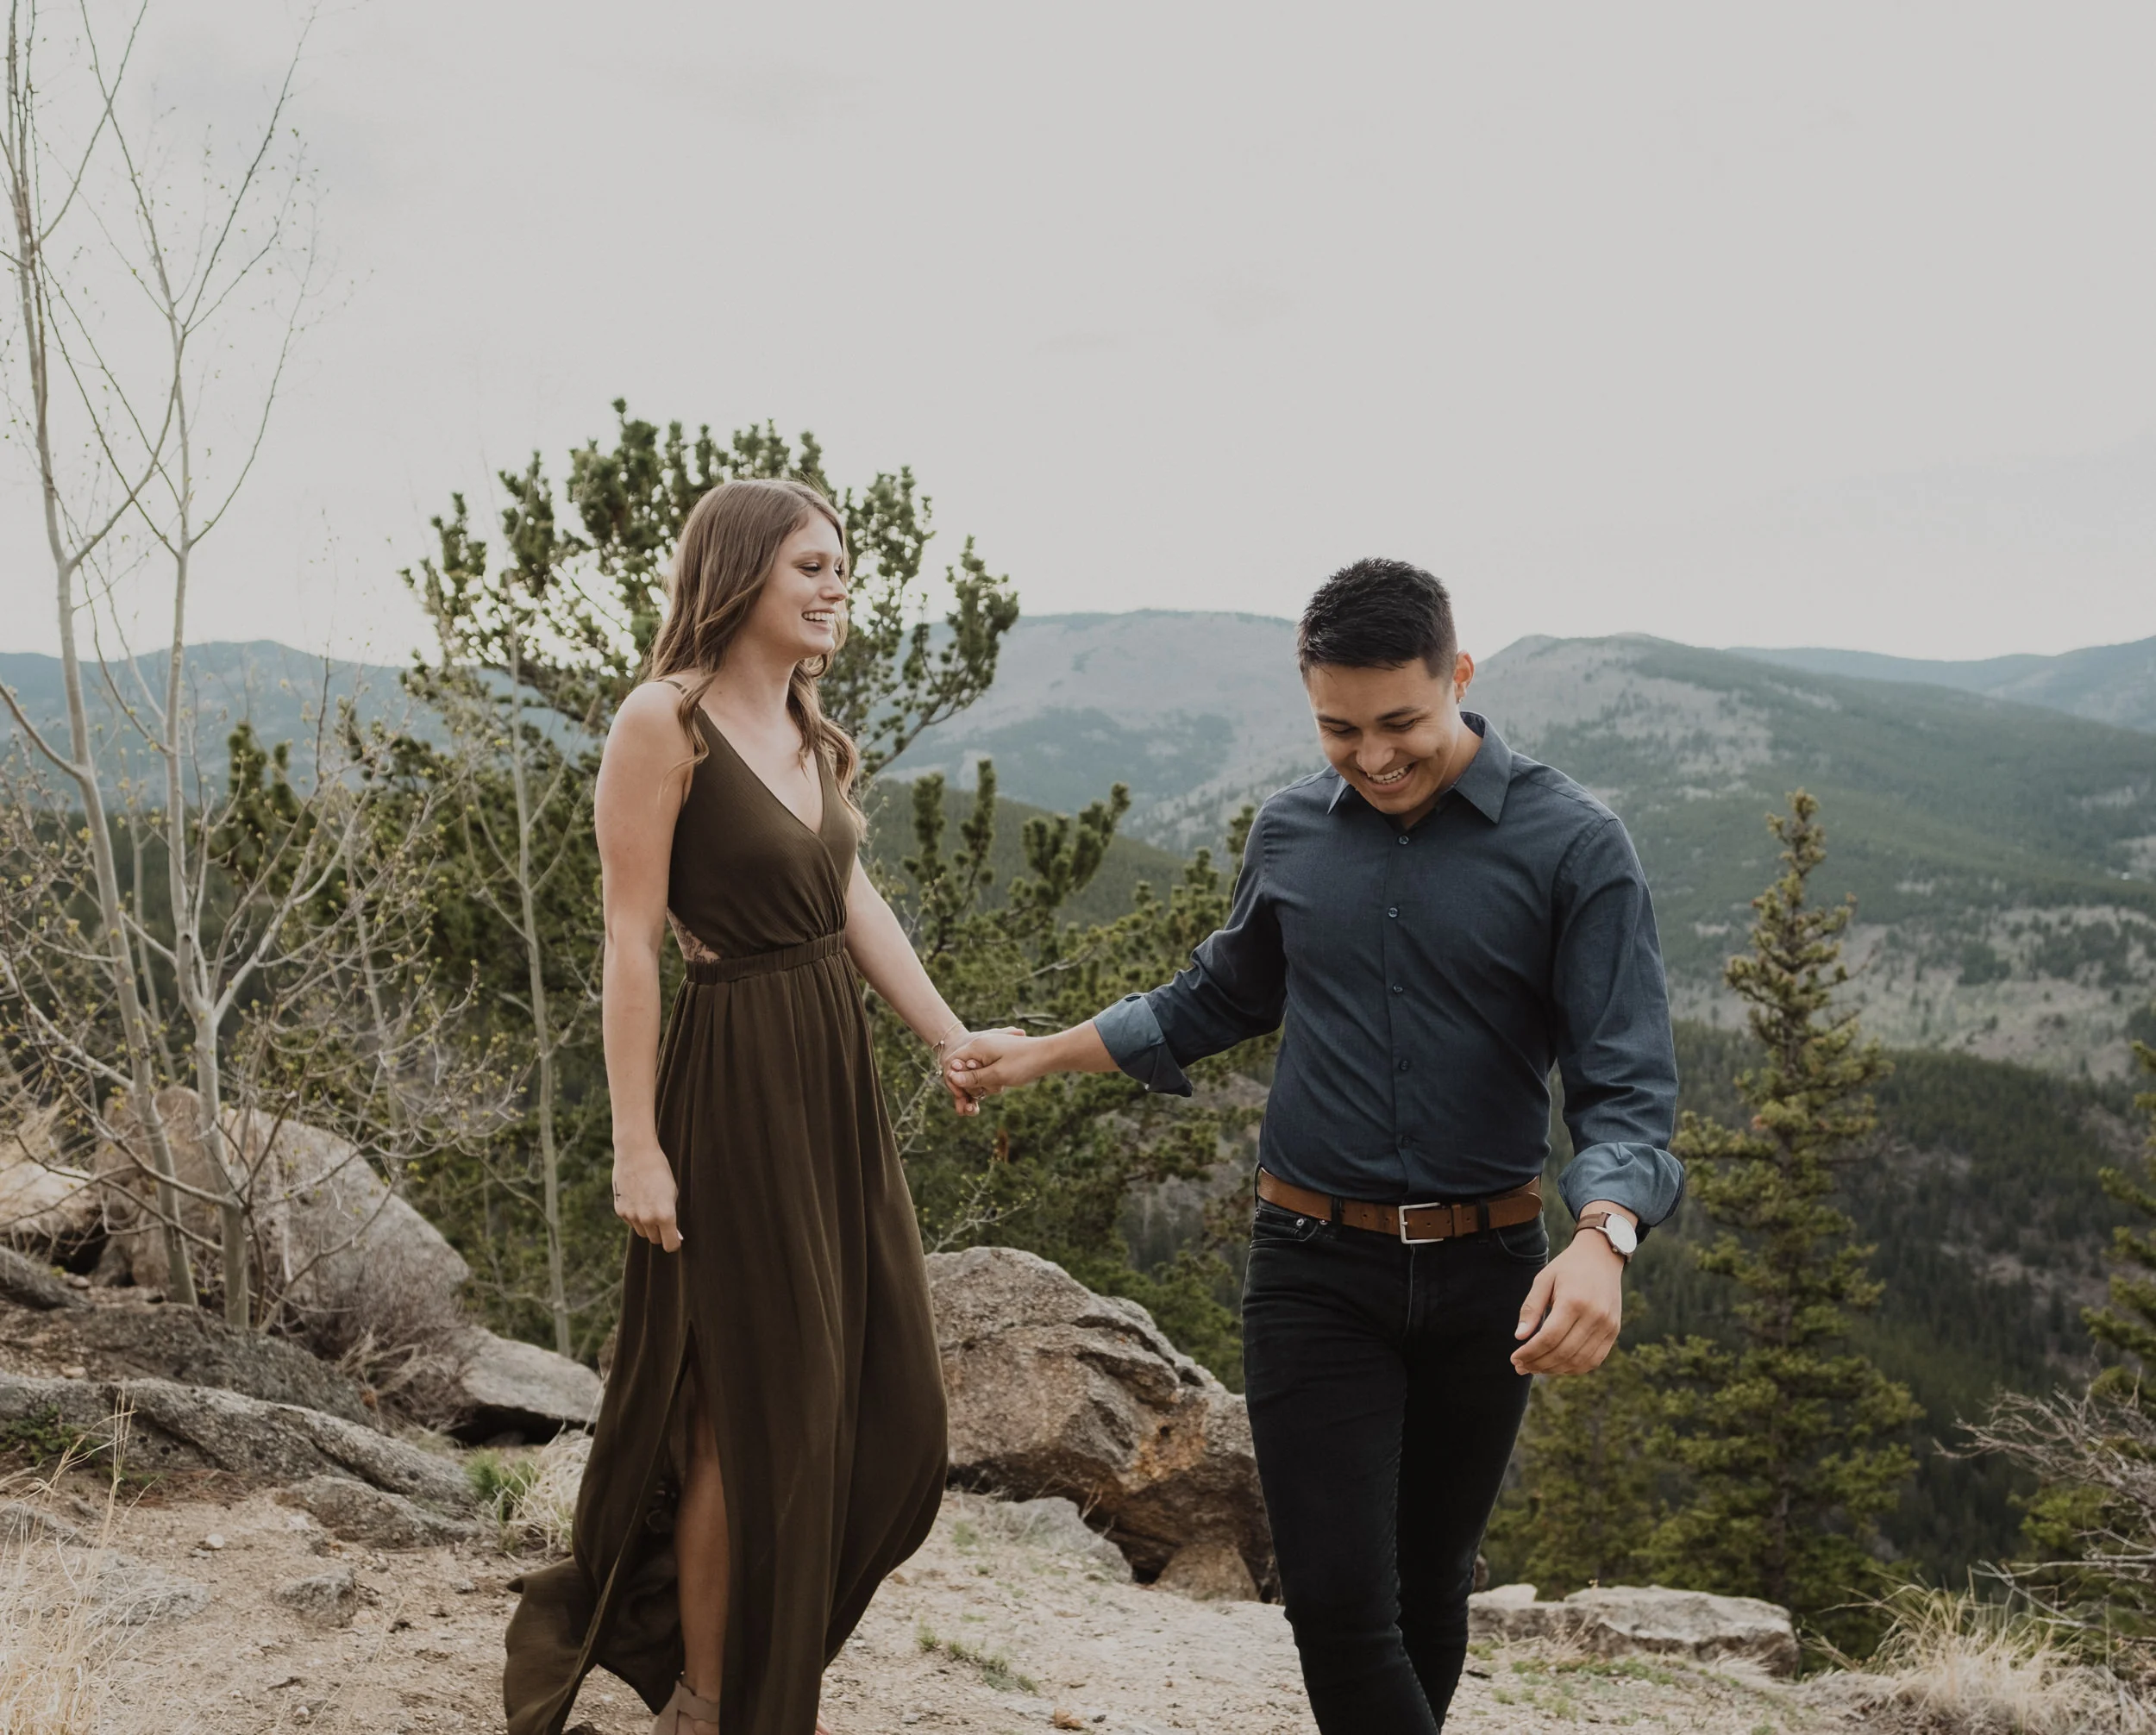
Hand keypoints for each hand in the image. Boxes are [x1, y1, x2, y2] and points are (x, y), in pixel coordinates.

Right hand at [612, 1145, 682, 1251]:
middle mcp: (648, 1219)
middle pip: (655, 1239)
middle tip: (662, 1219)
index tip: (676, 1239)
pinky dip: (635, 1216)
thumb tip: (675, 1235)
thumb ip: (672, 1215)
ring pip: (642, 1232)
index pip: (670, 1244)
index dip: (674, 1243)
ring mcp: (632, 1216)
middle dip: (660, 1233)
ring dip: (647, 1226)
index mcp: (665, 1215)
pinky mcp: (620, 1211)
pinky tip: (638, 1199)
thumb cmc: (659, 1171)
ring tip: (650, 1205)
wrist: (636, 1154)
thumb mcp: (672, 1193)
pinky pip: (631, 1222)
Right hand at [945, 1028, 1038, 1098]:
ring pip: (975, 1072)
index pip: (953, 1063)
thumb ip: (974, 1077)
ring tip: (1000, 1087)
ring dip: (983, 1084)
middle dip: (971, 1084)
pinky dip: (990, 1081)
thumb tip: (953, 1079)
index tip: (964, 1095)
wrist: (1048, 1054)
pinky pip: (985, 1071)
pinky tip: (1001, 1086)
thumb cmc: (1024, 1063)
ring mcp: (989, 1051)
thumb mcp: (997, 1074)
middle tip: (986, 1092)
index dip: (955, 1081)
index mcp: (977, 1046)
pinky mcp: (996, 1057)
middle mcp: (980, 1046)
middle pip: (963, 1069)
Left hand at [1510, 1222, 1625, 1375]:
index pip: (1548, 1338)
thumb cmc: (1567, 1268)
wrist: (1602, 1256)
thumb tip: (1519, 1337)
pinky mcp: (1614, 1331)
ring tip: (1536, 1368)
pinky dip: (1574, 1368)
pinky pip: (1594, 1360)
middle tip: (1520, 1367)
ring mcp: (1607, 1325)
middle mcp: (1594, 1316)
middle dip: (1539, 1364)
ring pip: (1579, 1361)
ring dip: (1555, 1370)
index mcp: (1573, 1301)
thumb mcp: (1543, 1280)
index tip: (1514, 1358)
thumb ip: (1531, 1308)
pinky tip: (1557, 1366)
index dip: (1529, 1352)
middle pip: (1563, 1352)